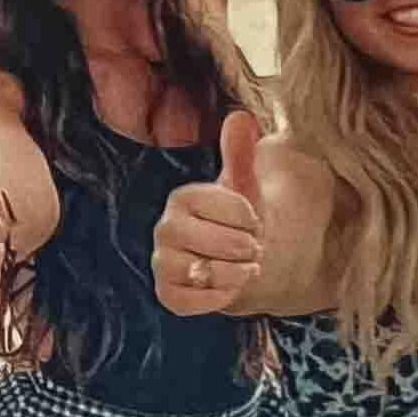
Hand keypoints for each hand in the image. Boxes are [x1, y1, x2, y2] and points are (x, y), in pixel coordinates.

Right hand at [152, 110, 264, 315]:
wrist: (239, 260)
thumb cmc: (239, 221)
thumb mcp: (245, 186)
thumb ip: (240, 153)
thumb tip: (240, 116)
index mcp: (182, 198)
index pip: (214, 203)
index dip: (244, 215)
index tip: (254, 220)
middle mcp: (164, 229)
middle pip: (208, 240)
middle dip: (242, 247)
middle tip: (254, 247)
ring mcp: (163, 262)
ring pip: (201, 272)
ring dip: (236, 273)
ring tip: (248, 268)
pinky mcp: (167, 293)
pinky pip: (191, 301)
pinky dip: (220, 297)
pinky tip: (232, 287)